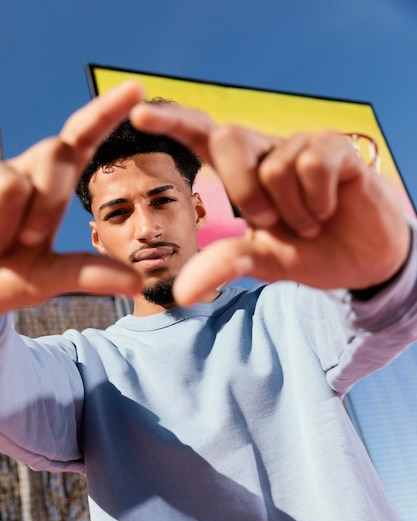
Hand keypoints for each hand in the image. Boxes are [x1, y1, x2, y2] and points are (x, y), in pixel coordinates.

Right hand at [0, 81, 144, 313]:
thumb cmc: (4, 277)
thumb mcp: (46, 278)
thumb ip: (88, 275)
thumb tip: (138, 284)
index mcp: (53, 182)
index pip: (83, 137)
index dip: (107, 111)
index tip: (138, 89)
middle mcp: (27, 167)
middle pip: (56, 154)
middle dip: (47, 207)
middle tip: (25, 241)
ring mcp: (0, 171)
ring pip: (15, 182)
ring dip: (7, 224)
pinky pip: (1, 188)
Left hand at [130, 102, 410, 304]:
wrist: (361, 260)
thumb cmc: (306, 253)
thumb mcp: (261, 262)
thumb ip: (224, 264)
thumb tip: (181, 294)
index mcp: (240, 174)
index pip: (200, 136)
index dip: (173, 123)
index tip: (139, 115)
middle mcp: (266, 152)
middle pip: (228, 139)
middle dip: (244, 190)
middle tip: (271, 223)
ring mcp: (300, 146)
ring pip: (275, 164)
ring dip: (293, 209)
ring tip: (310, 222)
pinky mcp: (335, 148)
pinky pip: (313, 164)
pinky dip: (319, 199)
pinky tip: (330, 208)